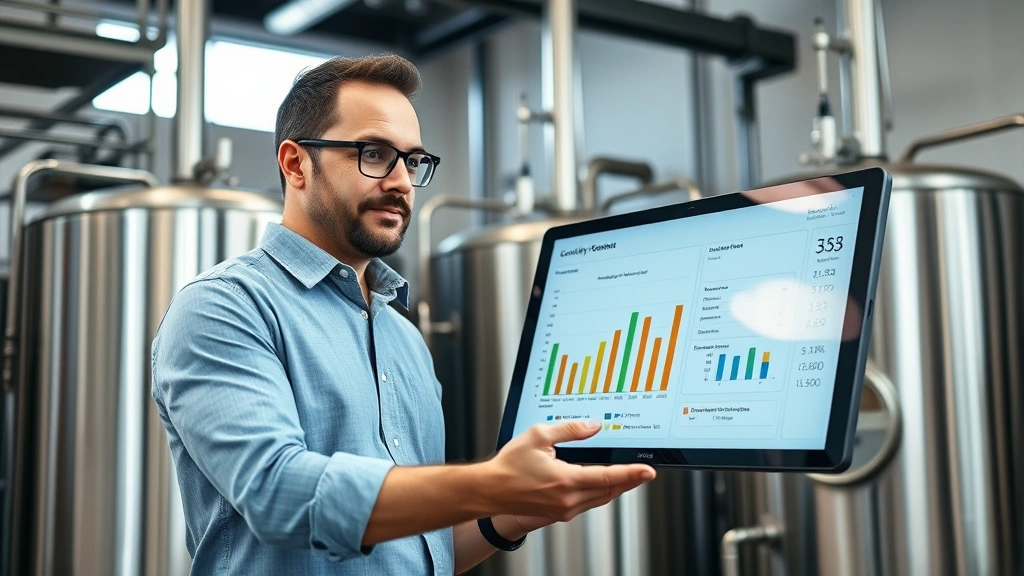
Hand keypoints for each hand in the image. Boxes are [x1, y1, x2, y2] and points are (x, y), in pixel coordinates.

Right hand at [483, 421, 655, 524]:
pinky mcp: (559, 513)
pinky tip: (602, 483)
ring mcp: (564, 509)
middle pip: (609, 490)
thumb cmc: (509, 466)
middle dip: (629, 480)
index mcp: (565, 480)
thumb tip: (593, 426)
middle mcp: (567, 499)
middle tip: (644, 471)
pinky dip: (600, 492)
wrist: (490, 490)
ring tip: (629, 476)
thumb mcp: (539, 435)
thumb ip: (570, 429)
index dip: (631, 473)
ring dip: (616, 487)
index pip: (608, 477)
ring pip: (600, 499)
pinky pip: (588, 503)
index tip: (648, 470)